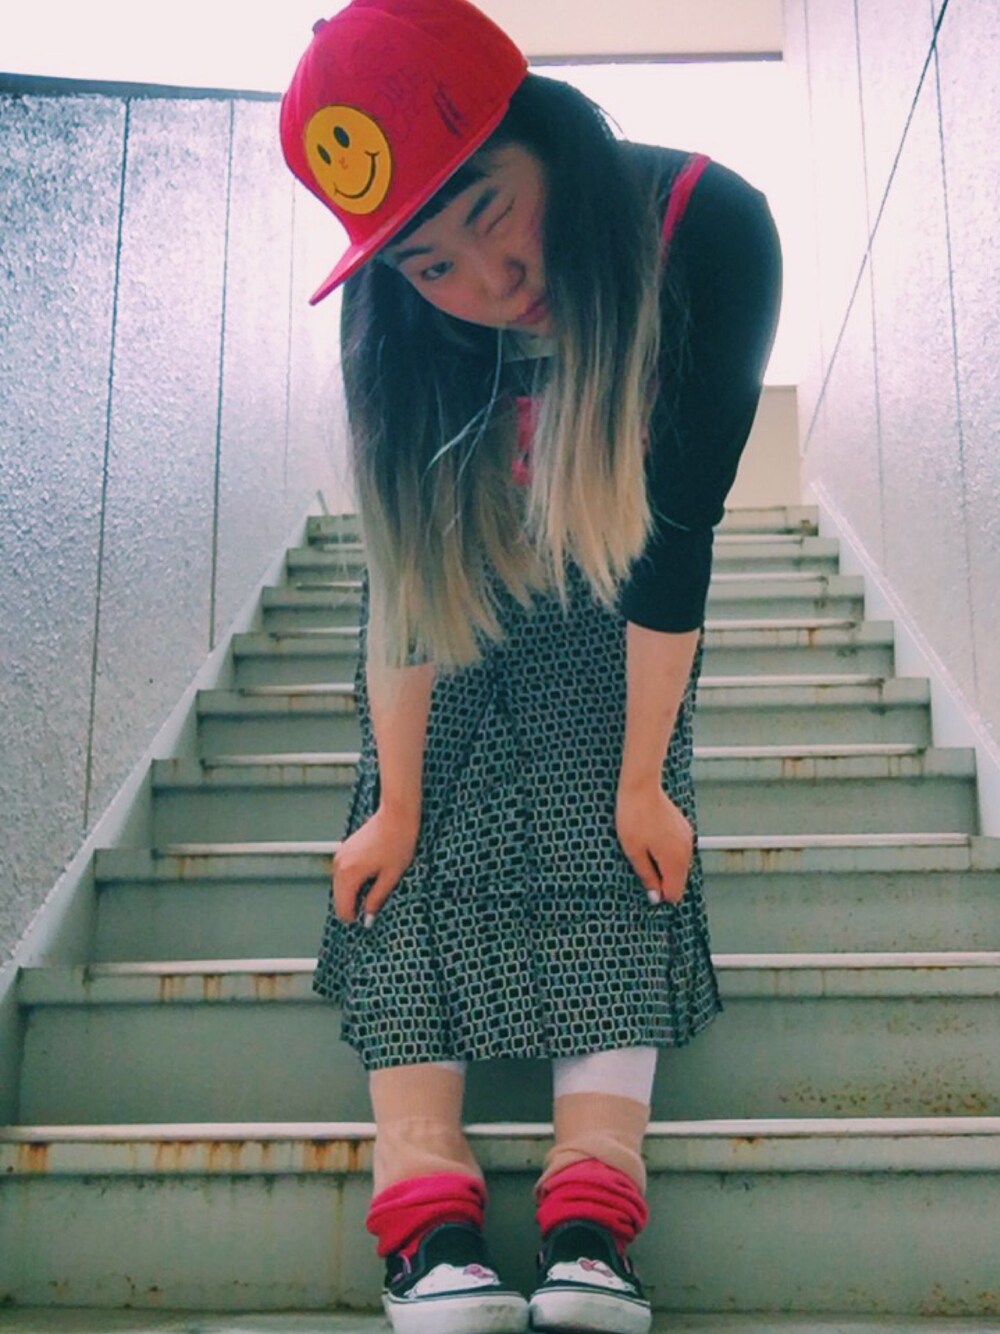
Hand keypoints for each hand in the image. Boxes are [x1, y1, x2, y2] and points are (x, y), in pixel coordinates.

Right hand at [331, 804, 419, 925]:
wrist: (396, 815)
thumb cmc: (398, 842)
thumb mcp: (391, 876)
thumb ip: (376, 899)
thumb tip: (368, 918)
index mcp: (349, 874)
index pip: (343, 909)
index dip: (356, 917)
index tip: (369, 917)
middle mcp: (339, 865)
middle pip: (338, 899)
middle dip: (353, 905)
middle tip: (374, 903)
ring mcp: (339, 856)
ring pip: (339, 887)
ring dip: (353, 893)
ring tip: (375, 886)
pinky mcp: (344, 850)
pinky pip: (342, 874)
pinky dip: (352, 881)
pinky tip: (370, 876)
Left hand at [615, 779, 693, 903]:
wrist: (641, 787)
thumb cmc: (634, 818)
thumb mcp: (634, 852)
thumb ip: (647, 877)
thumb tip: (656, 897)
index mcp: (675, 860)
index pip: (675, 893)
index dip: (659, 893)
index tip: (644, 883)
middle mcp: (687, 851)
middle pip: (680, 881)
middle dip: (662, 880)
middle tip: (642, 865)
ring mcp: (688, 838)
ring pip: (680, 866)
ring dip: (665, 865)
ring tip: (645, 850)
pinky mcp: (684, 828)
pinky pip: (679, 851)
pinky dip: (668, 853)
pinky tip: (653, 841)